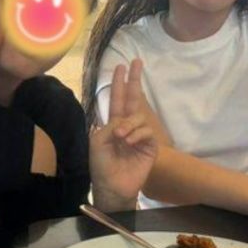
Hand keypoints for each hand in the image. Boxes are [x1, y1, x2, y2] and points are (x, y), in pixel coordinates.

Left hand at [90, 60, 157, 210]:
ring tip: (121, 136)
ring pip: (140, 117)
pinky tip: (129, 142)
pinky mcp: (149, 146)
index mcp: (113, 123)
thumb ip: (110, 125)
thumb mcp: (98, 141)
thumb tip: (124, 121)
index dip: (119, 83)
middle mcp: (127, 126)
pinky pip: (146, 131)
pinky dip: (137, 134)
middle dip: (134, 80)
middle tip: (137, 62)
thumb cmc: (101, 165)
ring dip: (129, 124)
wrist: (112, 186)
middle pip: (133, 99)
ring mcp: (140, 135)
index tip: (121, 66)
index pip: (117, 99)